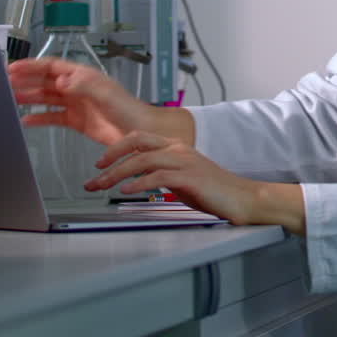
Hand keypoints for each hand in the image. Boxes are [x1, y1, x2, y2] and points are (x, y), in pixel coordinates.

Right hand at [8, 57, 193, 146]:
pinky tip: (26, 121)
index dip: (31, 66)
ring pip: (46, 98)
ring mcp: (76, 104)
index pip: (51, 66)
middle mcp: (77, 87)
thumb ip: (82, 85)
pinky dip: (39, 117)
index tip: (12, 68)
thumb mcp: (105, 93)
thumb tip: (61, 80)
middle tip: (4, 84)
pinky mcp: (77, 121)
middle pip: (45, 81)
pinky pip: (53, 116)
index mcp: (83, 76)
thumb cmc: (128, 109)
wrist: (140, 132)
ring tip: (9, 100)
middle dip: (25, 81)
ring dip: (28, 98)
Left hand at [86, 131, 305, 234]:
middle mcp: (178, 149)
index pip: (139, 138)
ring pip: (141, 160)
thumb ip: (162, 175)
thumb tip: (140, 180)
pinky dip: (139, 183)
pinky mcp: (189, 177)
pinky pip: (157, 176)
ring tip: (101, 185)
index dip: (116, 148)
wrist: (243, 198)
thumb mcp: (182, 179)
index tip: (100, 163)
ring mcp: (184, 161)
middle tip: (93, 175)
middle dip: (110, 158)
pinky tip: (127, 190)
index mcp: (176, 147)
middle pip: (135, 144)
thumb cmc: (214, 192)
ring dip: (117, 173)